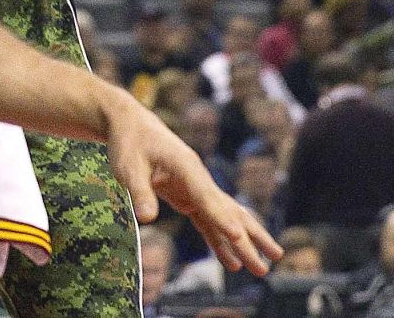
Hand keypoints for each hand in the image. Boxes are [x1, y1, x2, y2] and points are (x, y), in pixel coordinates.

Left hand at [103, 93, 280, 275]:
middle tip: (265, 265)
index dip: (221, 217)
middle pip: (227, 211)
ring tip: (263, 268)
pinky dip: (220, 241)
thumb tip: (147, 219)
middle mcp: (197, 177)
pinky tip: (231, 261)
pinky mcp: (188, 196)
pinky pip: (208, 221)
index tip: (238, 238)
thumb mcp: (127, 167)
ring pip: (225, 218)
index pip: (206, 196)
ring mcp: (195, 187)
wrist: (130, 125)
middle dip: (247, 239)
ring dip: (243, 243)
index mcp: (186, 166)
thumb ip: (139, 192)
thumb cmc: (129, 143)